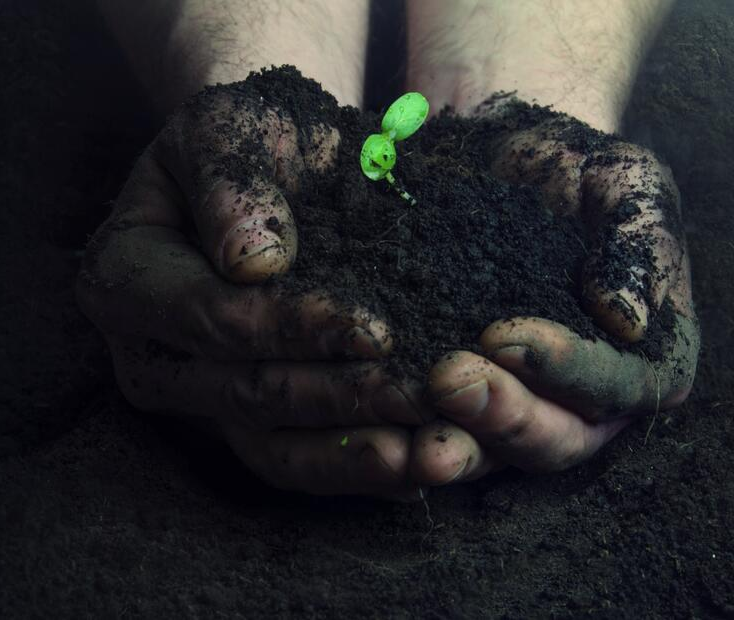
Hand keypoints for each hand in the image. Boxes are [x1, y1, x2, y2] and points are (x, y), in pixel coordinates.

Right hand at [77, 84, 428, 499]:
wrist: (266, 166)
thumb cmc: (239, 138)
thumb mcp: (224, 124)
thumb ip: (229, 178)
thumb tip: (251, 262)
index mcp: (121, 281)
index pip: (211, 320)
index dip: (292, 330)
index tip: (375, 328)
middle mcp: (146, 357)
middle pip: (244, 394)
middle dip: (339, 398)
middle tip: (426, 395)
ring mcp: (192, 401)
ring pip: (268, 450)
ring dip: (353, 455)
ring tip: (429, 452)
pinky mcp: (238, 426)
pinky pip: (294, 464)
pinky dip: (356, 471)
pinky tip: (419, 467)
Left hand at [411, 106, 699, 483]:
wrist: (496, 162)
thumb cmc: (576, 171)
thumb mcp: (624, 183)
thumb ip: (638, 244)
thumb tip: (628, 322)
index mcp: (645, 357)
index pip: (615, 385)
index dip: (565, 369)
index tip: (502, 335)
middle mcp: (586, 402)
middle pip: (554, 438)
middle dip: (501, 416)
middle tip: (446, 380)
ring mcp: (520, 410)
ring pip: (494, 453)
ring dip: (454, 447)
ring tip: (414, 442)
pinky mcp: (459, 407)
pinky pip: (437, 436)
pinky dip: (406, 442)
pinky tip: (376, 436)